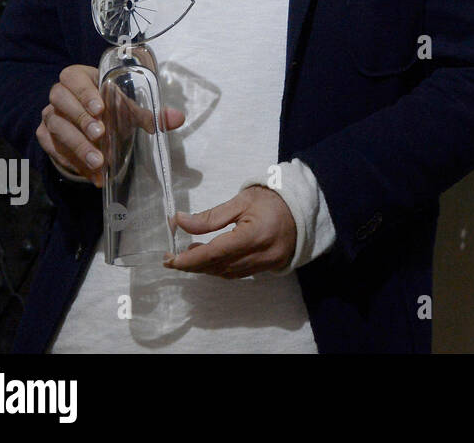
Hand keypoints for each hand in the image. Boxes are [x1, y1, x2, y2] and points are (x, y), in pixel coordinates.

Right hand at [37, 64, 184, 187]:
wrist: (89, 122)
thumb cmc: (109, 107)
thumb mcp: (127, 108)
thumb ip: (150, 113)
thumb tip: (177, 118)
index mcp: (78, 78)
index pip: (73, 78)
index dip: (84, 93)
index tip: (101, 109)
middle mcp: (59, 94)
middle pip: (61, 102)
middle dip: (81, 119)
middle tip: (101, 135)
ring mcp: (49, 115)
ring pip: (56, 128)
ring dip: (78, 146)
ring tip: (99, 162)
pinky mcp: (45, 136)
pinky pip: (53, 149)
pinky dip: (73, 162)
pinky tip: (91, 174)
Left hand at [164, 186, 295, 277]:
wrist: (303, 208)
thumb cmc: (271, 199)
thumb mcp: (240, 201)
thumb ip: (209, 216)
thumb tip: (179, 222)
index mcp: (255, 234)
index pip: (215, 253)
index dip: (190, 259)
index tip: (170, 260)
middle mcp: (261, 254)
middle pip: (219, 266)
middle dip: (193, 265)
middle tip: (173, 258)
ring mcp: (267, 264)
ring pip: (227, 273)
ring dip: (206, 267)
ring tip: (191, 254)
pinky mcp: (269, 267)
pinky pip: (238, 274)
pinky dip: (221, 268)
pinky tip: (211, 259)